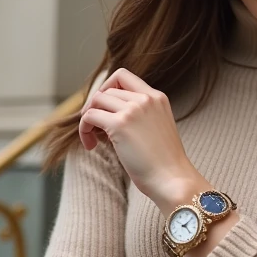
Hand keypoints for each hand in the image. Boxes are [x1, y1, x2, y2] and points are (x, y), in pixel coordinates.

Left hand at [78, 68, 197, 207]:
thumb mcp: (157, 128)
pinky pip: (89, 116)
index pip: (123, 76)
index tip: (105, 109)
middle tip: (96, 129)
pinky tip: (91, 146)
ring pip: (96, 100)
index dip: (107, 89)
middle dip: (96, 107)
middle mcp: (146, 99)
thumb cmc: (164, 163)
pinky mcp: (120, 124)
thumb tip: (106, 115)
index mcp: (157, 98)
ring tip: (93, 139)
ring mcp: (133, 110)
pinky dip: (84, 130)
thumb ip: (139, 115)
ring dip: (88, 119)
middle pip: (106, 90)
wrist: (173, 179)